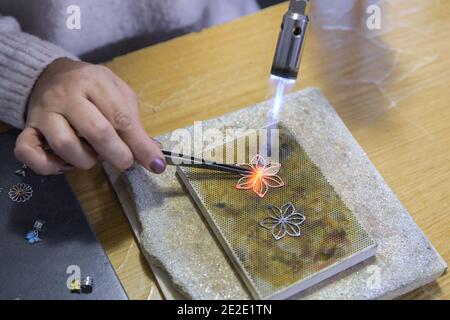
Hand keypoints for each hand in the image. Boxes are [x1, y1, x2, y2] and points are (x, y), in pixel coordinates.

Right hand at [14, 58, 165, 174]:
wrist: (50, 74)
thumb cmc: (91, 88)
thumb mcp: (118, 94)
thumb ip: (134, 123)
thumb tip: (152, 154)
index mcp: (94, 82)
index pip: (121, 118)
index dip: (140, 145)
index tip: (155, 164)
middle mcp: (66, 96)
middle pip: (96, 131)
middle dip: (117, 154)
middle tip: (124, 162)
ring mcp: (44, 113)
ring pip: (65, 146)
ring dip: (86, 160)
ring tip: (93, 155)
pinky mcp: (28, 128)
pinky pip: (29, 153)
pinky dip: (49, 166)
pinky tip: (65, 164)